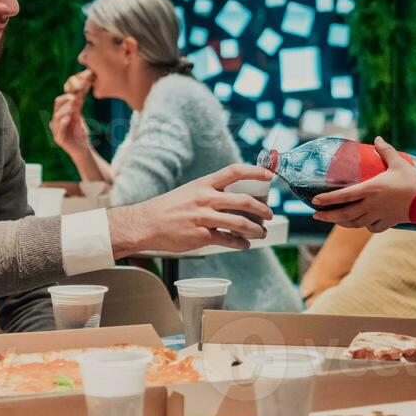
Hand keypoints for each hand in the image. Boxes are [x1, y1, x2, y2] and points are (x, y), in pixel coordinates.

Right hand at [50, 90, 90, 153]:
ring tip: (73, 107)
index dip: (66, 97)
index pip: (59, 103)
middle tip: (74, 98)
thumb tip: (79, 96)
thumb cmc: (81, 135)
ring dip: (65, 111)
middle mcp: (56, 122)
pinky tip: (68, 118)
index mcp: (60, 116)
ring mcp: (56, 131)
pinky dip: (63, 123)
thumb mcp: (79, 120)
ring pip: (56, 118)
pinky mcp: (58, 139)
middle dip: (65, 102)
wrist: (83, 150)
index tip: (75, 94)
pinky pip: (58, 130)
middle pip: (57, 108)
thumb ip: (77, 110)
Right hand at [109, 163, 273, 256]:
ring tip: (261, 233)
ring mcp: (203, 218)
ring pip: (239, 223)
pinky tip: (244, 245)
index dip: (255, 172)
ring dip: (255, 230)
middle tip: (269, 214)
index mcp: (203, 184)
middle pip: (243, 201)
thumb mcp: (190, 191)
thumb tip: (236, 198)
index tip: (269, 175)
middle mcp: (205, 198)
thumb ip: (211, 193)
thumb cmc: (168, 208)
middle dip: (262, 209)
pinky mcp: (200, 236)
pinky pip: (227, 240)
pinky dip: (240, 243)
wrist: (145, 224)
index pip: (234, 171)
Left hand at [309, 137, 415, 233]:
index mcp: (370, 189)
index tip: (314, 201)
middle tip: (316, 216)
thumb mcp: (399, 163)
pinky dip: (365, 227)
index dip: (327, 199)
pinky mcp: (388, 222)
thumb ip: (386, 151)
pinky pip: (372, 227)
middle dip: (328, 216)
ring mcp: (378, 215)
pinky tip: (363, 224)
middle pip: (344, 214)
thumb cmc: (413, 182)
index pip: (343, 195)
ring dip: (342, 223)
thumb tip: (377, 138)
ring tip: (334, 220)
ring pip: (355, 223)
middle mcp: (371, 205)